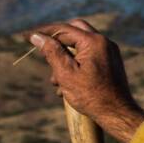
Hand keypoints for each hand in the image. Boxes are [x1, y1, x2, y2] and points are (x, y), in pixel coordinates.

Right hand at [27, 18, 143, 142]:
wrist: (117, 114)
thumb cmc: (91, 96)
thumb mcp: (65, 73)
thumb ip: (51, 51)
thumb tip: (37, 36)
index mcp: (94, 42)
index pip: (63, 29)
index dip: (43, 32)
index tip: (26, 36)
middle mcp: (105, 43)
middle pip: (74, 31)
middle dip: (56, 42)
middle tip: (42, 52)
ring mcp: (110, 52)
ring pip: (80, 45)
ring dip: (64, 58)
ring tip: (55, 81)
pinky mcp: (110, 63)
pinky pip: (89, 56)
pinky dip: (75, 65)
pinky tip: (66, 86)